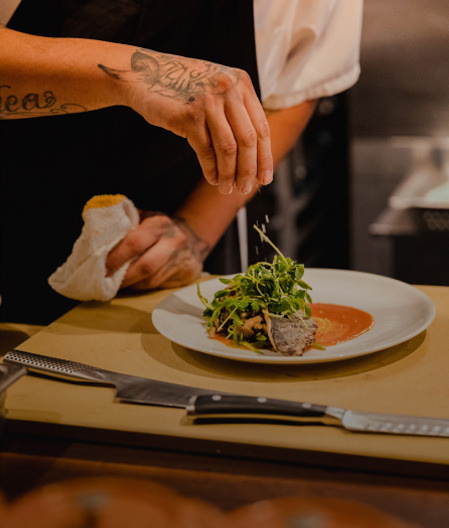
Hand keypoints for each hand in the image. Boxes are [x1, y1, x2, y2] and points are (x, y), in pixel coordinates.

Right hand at [99, 49, 272, 194]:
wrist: (142, 74)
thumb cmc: (181, 88)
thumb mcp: (215, 90)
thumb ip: (235, 112)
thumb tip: (253, 156)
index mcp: (241, 82)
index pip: (261, 127)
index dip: (264, 157)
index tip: (264, 179)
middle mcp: (228, 89)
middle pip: (248, 140)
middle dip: (249, 170)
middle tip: (245, 188)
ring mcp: (209, 101)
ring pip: (229, 148)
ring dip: (229, 174)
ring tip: (227, 189)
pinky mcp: (189, 115)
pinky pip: (206, 150)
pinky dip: (211, 169)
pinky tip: (211, 179)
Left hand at [105, 212, 209, 289]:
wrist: (192, 238)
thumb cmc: (159, 229)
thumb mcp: (144, 218)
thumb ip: (124, 225)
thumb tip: (96, 238)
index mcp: (159, 224)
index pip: (135, 242)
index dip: (116, 257)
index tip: (100, 267)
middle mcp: (173, 241)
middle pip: (145, 265)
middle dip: (122, 277)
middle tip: (104, 282)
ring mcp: (181, 259)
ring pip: (151, 280)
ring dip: (130, 285)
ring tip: (114, 286)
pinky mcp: (186, 275)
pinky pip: (158, 286)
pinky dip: (141, 288)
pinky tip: (131, 285)